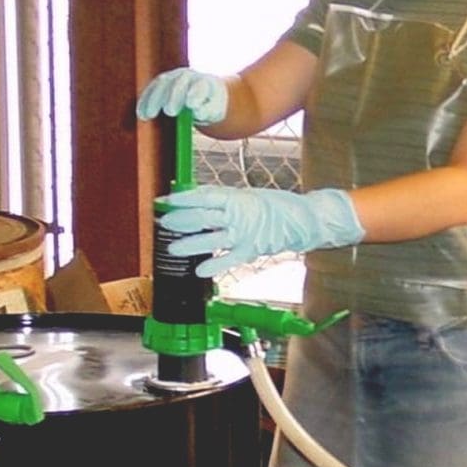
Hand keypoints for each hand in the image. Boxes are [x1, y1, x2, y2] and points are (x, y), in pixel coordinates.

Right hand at [136, 68, 227, 124]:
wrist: (205, 92)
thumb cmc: (211, 105)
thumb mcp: (216, 111)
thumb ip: (209, 111)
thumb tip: (197, 111)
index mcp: (206, 82)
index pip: (201, 86)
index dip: (195, 94)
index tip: (191, 105)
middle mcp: (190, 76)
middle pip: (180, 82)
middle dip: (174, 96)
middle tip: (170, 112)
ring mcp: (175, 75)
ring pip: (163, 83)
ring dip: (155, 99)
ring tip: (150, 115)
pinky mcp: (163, 80)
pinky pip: (152, 87)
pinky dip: (146, 100)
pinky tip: (141, 114)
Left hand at [158, 185, 364, 276]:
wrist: (304, 218)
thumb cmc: (275, 205)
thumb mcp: (248, 196)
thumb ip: (225, 200)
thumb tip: (198, 199)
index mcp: (236, 197)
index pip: (203, 197)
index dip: (182, 200)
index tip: (164, 202)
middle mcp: (238, 215)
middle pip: (202, 217)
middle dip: (180, 221)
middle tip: (162, 223)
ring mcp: (244, 233)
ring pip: (211, 239)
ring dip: (190, 244)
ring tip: (171, 249)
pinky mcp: (252, 250)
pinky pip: (229, 259)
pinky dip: (214, 265)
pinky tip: (199, 271)